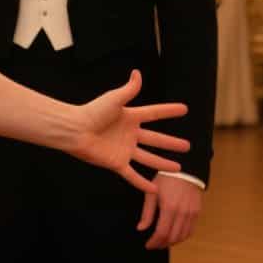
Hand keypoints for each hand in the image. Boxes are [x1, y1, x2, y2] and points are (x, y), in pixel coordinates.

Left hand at [70, 71, 187, 192]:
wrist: (75, 130)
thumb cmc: (92, 112)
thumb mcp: (114, 98)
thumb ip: (129, 89)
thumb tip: (137, 73)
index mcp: (130, 116)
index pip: (154, 113)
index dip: (169, 111)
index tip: (184, 109)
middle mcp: (130, 134)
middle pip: (156, 139)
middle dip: (171, 143)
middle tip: (187, 146)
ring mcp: (124, 150)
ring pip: (149, 158)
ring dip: (163, 163)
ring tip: (178, 169)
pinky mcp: (116, 163)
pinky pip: (132, 175)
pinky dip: (142, 183)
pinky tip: (154, 189)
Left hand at [138, 176, 203, 250]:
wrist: (186, 168)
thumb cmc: (166, 179)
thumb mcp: (152, 193)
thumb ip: (147, 213)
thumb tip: (141, 229)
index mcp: (169, 208)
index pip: (162, 233)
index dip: (154, 242)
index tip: (148, 245)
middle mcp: (182, 213)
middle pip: (173, 238)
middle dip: (162, 244)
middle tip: (154, 245)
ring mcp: (191, 213)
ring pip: (183, 236)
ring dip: (172, 242)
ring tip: (163, 242)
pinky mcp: (197, 212)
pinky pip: (190, 230)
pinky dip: (182, 236)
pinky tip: (174, 235)